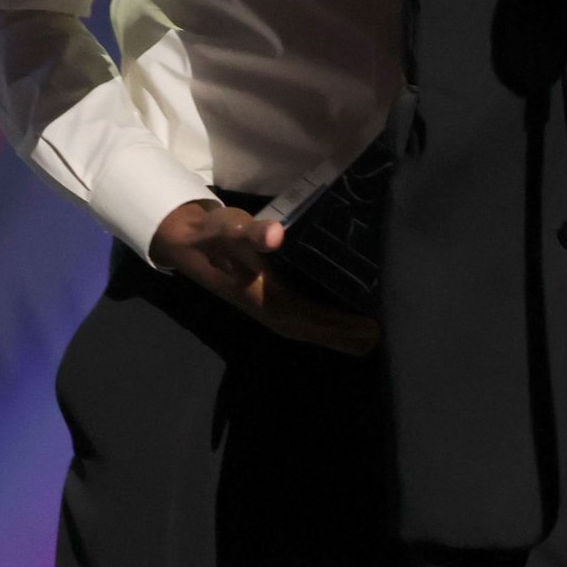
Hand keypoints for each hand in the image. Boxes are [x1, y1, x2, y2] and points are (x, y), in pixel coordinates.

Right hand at [148, 200, 380, 354]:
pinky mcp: (268, 299)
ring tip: (368, 334)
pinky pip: (303, 317)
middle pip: (316, 330)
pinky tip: (339, 317)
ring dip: (337, 333)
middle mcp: (271, 311)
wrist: (186, 241)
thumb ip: (251, 234)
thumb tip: (274, 235)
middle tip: (380, 335)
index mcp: (267, 301)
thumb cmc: (213, 235)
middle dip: (346, 336)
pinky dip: (324, 322)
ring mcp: (268, 308)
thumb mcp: (230, 231)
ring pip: (310, 327)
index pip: (313, 320)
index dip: (342, 327)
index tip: (374, 328)